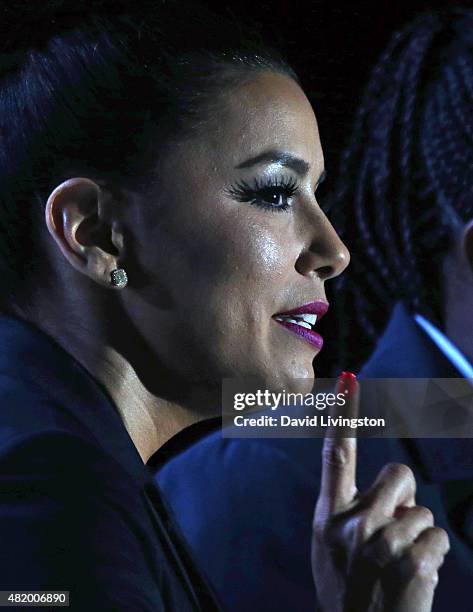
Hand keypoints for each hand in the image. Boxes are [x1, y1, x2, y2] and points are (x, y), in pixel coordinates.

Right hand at [312, 372, 449, 611]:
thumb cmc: (349, 590)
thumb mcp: (330, 548)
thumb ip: (349, 512)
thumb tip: (391, 491)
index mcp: (329, 517)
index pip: (335, 455)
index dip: (342, 414)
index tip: (348, 378)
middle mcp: (353, 524)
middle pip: (399, 475)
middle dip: (404, 497)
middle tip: (392, 531)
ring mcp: (381, 544)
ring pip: (421, 512)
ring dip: (417, 536)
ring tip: (397, 567)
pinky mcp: (411, 563)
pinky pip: (436, 538)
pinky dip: (431, 557)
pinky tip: (412, 581)